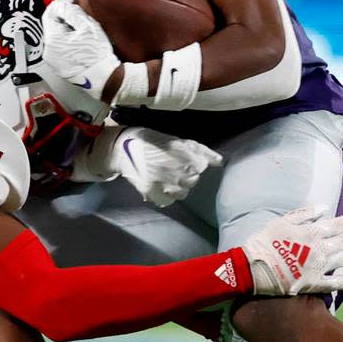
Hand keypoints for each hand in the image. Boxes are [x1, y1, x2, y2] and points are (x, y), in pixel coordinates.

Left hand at [42, 0, 120, 101]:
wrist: (103, 79)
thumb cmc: (96, 55)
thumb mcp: (86, 26)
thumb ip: (72, 10)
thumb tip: (66, 1)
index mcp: (52, 39)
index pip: (49, 13)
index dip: (61, 3)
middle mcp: (48, 50)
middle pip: (52, 24)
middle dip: (64, 14)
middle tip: (79, 8)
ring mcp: (53, 60)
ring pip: (57, 36)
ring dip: (66, 27)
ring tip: (81, 23)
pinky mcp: (59, 66)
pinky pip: (60, 47)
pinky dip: (67, 39)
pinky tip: (79, 38)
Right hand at [108, 127, 222, 206]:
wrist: (122, 147)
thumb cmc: (151, 141)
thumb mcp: (177, 140)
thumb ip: (200, 151)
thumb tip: (220, 162)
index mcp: (183, 152)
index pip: (202, 166)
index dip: (193, 163)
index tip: (183, 160)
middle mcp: (177, 168)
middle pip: (193, 180)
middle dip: (185, 175)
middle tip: (171, 168)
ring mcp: (165, 182)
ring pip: (182, 193)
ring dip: (176, 187)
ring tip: (164, 177)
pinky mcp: (152, 192)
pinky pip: (168, 201)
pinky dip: (165, 196)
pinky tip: (158, 186)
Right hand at [241, 207, 342, 295]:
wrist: (253, 268)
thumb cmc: (264, 242)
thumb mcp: (281, 221)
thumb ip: (304, 213)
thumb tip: (324, 207)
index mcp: (311, 233)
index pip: (337, 226)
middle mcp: (319, 250)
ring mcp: (318, 268)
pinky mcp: (313, 284)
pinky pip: (334, 283)